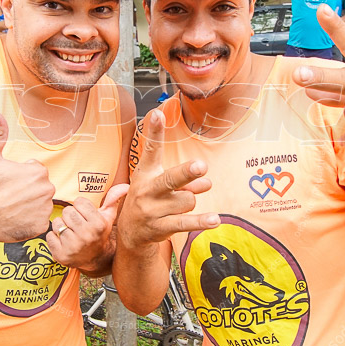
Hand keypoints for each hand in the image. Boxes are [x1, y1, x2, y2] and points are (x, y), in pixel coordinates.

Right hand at [0, 111, 55, 243]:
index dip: (20, 176)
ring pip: (40, 204)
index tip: (7, 182)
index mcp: (38, 172)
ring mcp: (44, 210)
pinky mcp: (39, 227)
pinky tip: (14, 218)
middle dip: (27, 190)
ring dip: (29, 205)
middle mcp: (46, 191)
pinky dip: (28, 221)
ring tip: (10, 207)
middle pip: (40, 187)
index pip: (36, 172)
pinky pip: (38, 221)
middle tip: (7, 195)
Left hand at [46, 184, 128, 269]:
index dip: (81, 207)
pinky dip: (54, 237)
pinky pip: (49, 236)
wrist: (96, 258)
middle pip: (67, 211)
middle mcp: (86, 236)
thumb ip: (113, 199)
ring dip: (62, 226)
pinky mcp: (61, 255)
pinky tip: (64, 241)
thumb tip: (126, 186)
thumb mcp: (108, 216)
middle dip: (71, 216)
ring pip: (57, 223)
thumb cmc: (99, 233)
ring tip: (71, 232)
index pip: (79, 202)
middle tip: (77, 224)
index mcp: (97, 224)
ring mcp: (73, 247)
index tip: (85, 215)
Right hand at [117, 109, 219, 250]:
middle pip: (170, 179)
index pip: (151, 149)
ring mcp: (152, 210)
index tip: (157, 114)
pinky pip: (185, 222)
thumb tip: (208, 183)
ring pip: (188, 200)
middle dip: (186, 173)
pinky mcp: (160, 227)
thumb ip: (184, 179)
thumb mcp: (159, 182)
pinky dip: (200, 221)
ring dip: (190, 201)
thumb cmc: (149, 198)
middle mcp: (147, 190)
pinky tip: (214, 220)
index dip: (154, 132)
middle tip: (200, 166)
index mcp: (146, 172)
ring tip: (177, 205)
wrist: (130, 231)